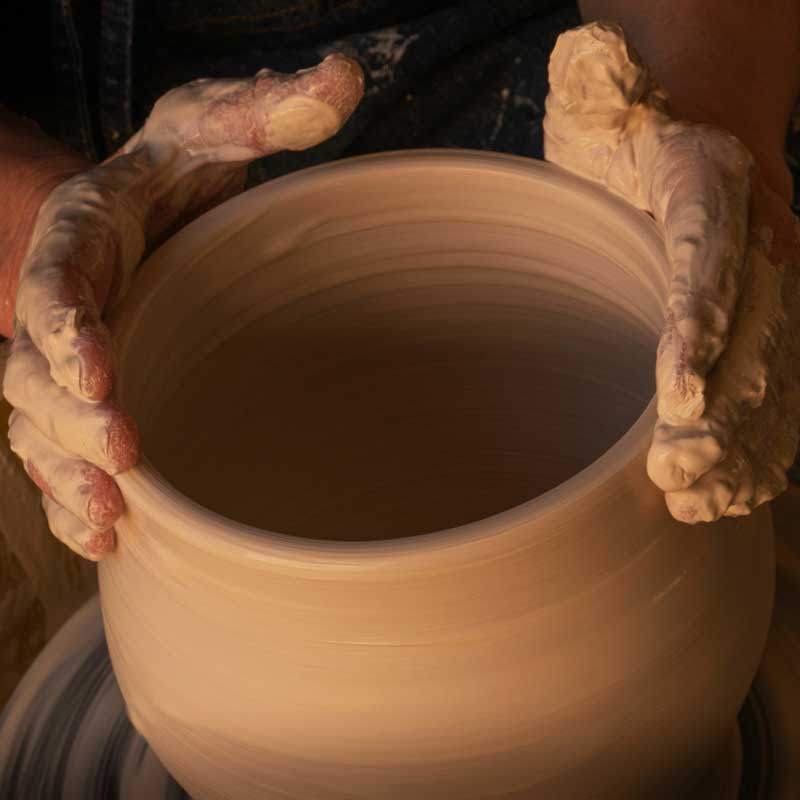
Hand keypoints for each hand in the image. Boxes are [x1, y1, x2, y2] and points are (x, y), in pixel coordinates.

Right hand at [2, 54, 363, 558]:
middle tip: (123, 457)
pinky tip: (108, 536)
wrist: (150, 215)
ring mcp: (67, 362)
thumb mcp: (217, 127)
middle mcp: (62, 306)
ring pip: (41, 428)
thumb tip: (347, 78)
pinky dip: (77, 499)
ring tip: (111, 518)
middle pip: (35, 371)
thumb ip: (267, 109)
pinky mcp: (86, 402)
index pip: (54, 281)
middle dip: (70, 418)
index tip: (97, 368)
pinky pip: (62, 457)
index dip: (64, 326)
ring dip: (69, 476)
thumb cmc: (182, 172)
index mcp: (83, 234)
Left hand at [543, 22, 799, 522]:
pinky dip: (768, 436)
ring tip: (706, 503)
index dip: (698, 332)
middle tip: (676, 479)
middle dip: (718, 415)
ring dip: (744, 443)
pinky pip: (781, 378)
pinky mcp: (772, 313)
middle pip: (749, 335)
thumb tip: (581, 96)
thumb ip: (603, 127)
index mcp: (708, 184)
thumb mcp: (605, 116)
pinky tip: (747, 487)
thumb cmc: (630, 125)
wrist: (698, 112)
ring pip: (773, 370)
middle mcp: (757, 238)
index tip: (679, 395)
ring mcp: (773, 281)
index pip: (706, 264)